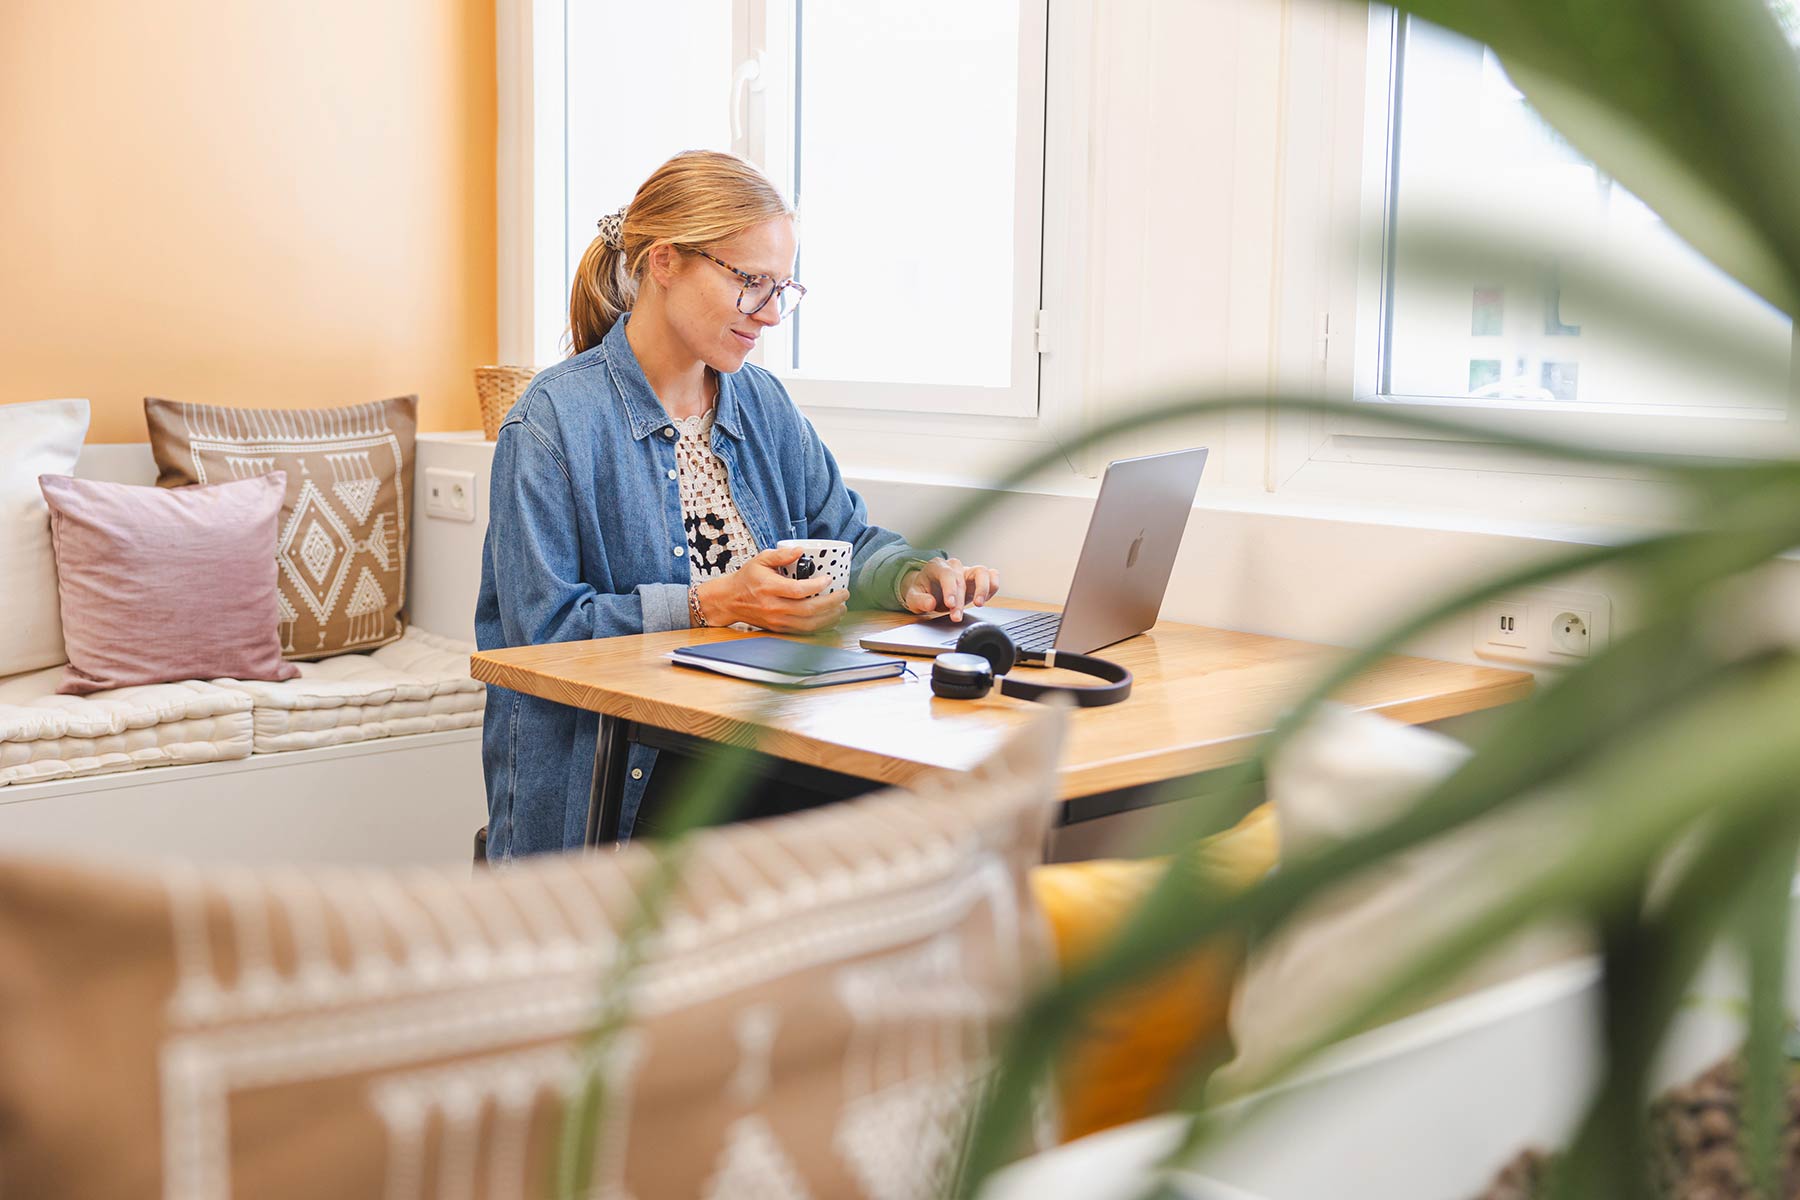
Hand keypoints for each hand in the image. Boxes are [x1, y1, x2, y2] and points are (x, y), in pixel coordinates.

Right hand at [695, 545, 847, 632]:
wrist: (730, 600)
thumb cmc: (746, 579)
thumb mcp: (760, 560)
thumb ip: (781, 554)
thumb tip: (800, 550)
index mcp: (768, 588)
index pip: (797, 590)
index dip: (817, 586)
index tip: (829, 579)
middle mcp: (773, 607)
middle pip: (808, 610)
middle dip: (831, 603)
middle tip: (843, 595)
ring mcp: (776, 621)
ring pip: (808, 624)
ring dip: (829, 617)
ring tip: (841, 608)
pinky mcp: (778, 629)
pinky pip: (803, 631)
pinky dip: (820, 626)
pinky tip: (830, 618)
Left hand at [898, 557, 999, 622]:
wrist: (930, 590)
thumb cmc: (923, 591)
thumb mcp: (913, 598)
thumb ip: (920, 601)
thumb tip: (930, 603)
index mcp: (937, 566)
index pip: (947, 575)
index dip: (950, 589)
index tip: (950, 604)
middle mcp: (954, 566)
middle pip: (962, 579)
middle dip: (960, 600)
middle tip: (956, 617)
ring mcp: (968, 570)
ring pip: (982, 572)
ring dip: (983, 589)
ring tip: (979, 604)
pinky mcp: (978, 577)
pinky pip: (992, 576)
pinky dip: (992, 586)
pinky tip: (985, 599)